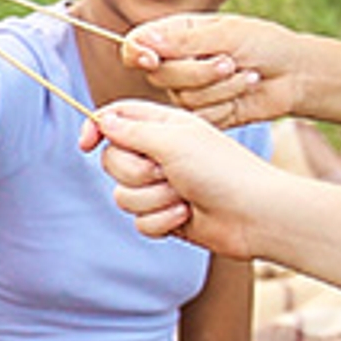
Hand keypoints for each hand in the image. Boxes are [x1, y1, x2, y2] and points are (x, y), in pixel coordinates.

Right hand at [88, 100, 274, 254]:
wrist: (254, 214)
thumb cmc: (222, 170)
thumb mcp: (174, 140)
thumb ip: (132, 131)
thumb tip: (102, 120)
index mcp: (163, 126)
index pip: (115, 119)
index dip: (96, 129)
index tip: (85, 144)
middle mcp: (160, 154)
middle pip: (112, 161)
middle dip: (134, 173)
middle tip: (165, 173)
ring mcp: (162, 186)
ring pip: (122, 196)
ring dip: (152, 200)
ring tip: (183, 196)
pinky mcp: (166, 216)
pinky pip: (139, 222)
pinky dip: (162, 221)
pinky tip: (187, 216)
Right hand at [125, 12, 310, 127]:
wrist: (294, 75)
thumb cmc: (265, 44)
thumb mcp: (227, 33)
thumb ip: (185, 40)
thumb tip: (144, 41)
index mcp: (176, 34)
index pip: (137, 45)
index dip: (139, 54)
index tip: (153, 58)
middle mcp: (177, 63)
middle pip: (160, 76)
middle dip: (198, 71)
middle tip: (229, 60)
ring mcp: (188, 91)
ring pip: (183, 98)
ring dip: (220, 87)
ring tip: (245, 74)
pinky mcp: (204, 114)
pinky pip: (201, 115)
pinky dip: (227, 102)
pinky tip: (244, 91)